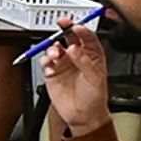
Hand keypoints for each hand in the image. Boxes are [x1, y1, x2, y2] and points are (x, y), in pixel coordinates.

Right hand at [37, 22, 110, 136]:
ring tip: (55, 55)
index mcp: (92, 56)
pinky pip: (45, 62)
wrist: (83, 116)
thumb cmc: (94, 98)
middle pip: (69, 37)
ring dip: (53, 48)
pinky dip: (45, 62)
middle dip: (64, 29)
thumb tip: (74, 48)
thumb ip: (84, 62)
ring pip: (55, 48)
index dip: (81, 29)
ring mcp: (64, 64)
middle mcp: (77, 57)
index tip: (76, 25)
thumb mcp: (95, 78)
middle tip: (61, 24)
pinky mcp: (52, 73)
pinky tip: (50, 67)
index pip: (87, 37)